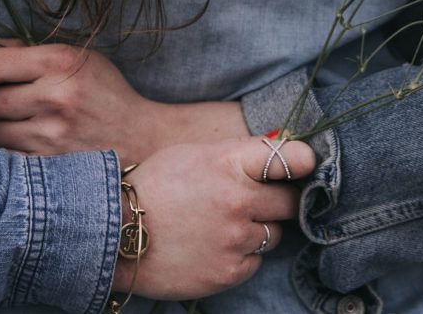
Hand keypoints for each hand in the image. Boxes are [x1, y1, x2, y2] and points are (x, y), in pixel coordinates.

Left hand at [0, 42, 249, 164]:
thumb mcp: (77, 58)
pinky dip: (12, 149)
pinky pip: (6, 155)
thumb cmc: (105, 92)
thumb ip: (30, 50)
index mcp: (58, 62)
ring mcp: (50, 134)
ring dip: (1, 126)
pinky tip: (32, 142)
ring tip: (24, 122)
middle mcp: (53, 96)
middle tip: (8, 100)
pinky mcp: (50, 164)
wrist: (140, 137)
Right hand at [111, 136, 316, 300]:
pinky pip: (254, 262)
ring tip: (222, 226)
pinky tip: (213, 246)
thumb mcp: (192, 154)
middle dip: (278, 200)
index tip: (307, 165)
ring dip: (256, 230)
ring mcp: (235, 239)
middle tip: (258, 201)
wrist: (115, 233)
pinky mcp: (229, 272)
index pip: (289, 158)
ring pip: (273, 234)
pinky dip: (240, 256)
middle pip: (289, 202)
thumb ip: (235, 155)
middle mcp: (237, 200)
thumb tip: (276, 151)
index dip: (304, 161)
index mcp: (228, 163)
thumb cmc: (153, 187)